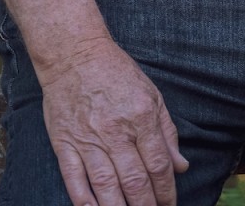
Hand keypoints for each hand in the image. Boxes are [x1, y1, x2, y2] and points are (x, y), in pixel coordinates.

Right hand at [39, 37, 189, 204]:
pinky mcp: (64, 143)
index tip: (170, 205)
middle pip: (135, 180)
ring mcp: (88, 139)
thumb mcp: (151, 94)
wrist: (74, 54)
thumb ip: (167, 132)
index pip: (158, 165)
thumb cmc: (116, 73)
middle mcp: (115, 131)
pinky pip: (74, 178)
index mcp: (141, 117)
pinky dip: (84, 200)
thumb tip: (180, 166)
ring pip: (106, 185)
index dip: (166, 191)